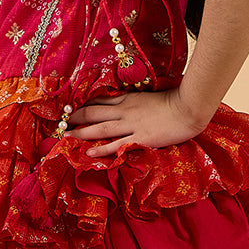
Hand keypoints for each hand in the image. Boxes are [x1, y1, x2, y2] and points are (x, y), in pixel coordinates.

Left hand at [63, 86, 209, 157]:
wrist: (189, 107)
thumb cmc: (175, 100)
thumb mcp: (151, 96)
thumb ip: (137, 100)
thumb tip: (127, 103)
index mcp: (128, 98)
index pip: (99, 102)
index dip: (82, 106)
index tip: (69, 111)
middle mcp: (125, 110)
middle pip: (93, 113)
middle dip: (75, 118)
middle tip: (60, 124)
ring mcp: (132, 124)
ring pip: (100, 128)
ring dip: (81, 133)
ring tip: (66, 137)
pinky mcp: (140, 138)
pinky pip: (117, 145)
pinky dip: (102, 149)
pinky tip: (88, 153)